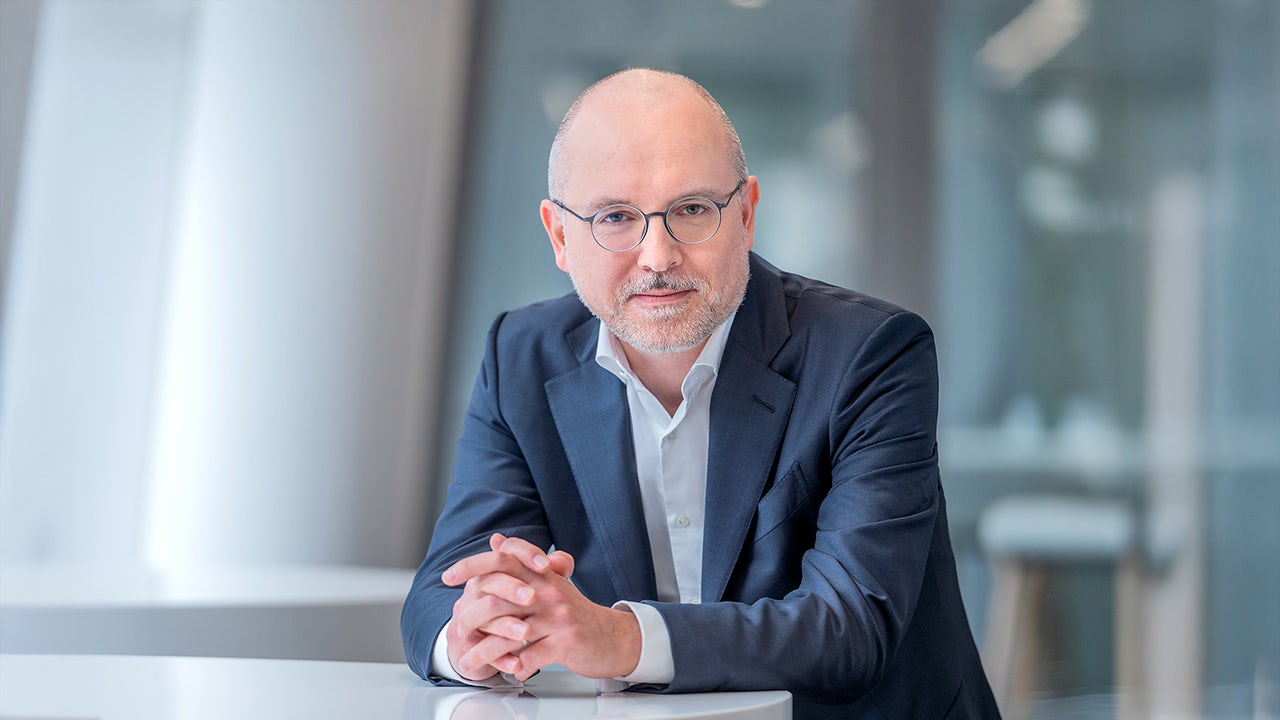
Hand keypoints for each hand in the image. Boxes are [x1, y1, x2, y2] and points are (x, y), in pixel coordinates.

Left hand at [443, 534, 641, 681]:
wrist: (613, 638)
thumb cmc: (575, 614)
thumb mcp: (549, 584)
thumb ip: (521, 564)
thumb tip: (495, 540)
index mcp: (542, 575)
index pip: (503, 560)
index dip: (473, 565)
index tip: (448, 576)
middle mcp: (549, 591)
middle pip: (499, 594)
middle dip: (470, 616)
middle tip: (455, 631)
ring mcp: (558, 617)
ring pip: (509, 632)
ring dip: (484, 651)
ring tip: (468, 662)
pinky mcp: (566, 642)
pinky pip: (530, 657)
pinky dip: (514, 667)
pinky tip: (507, 671)